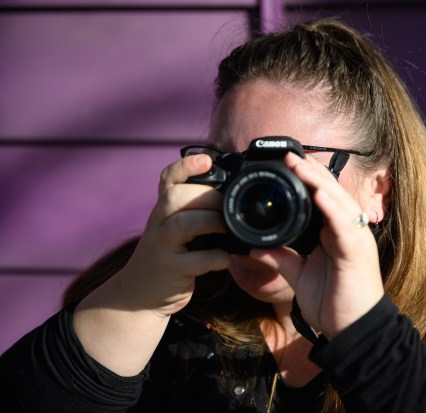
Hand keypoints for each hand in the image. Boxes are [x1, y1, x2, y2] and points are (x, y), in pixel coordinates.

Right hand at [117, 154, 230, 314]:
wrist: (138, 294)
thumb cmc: (167, 255)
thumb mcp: (173, 227)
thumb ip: (192, 210)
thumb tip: (231, 195)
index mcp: (163, 209)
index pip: (168, 178)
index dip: (186, 166)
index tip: (206, 160)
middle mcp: (158, 223)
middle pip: (176, 196)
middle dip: (206, 196)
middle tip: (226, 206)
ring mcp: (162, 246)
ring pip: (182, 224)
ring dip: (210, 222)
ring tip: (226, 228)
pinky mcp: (170, 270)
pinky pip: (195, 260)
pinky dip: (215, 257)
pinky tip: (225, 258)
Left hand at [250, 152, 384, 338]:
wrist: (352, 330)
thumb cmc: (332, 303)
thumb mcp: (299, 277)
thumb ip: (280, 259)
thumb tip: (255, 247)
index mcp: (335, 234)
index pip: (323, 198)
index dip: (308, 180)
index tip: (287, 164)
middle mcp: (347, 231)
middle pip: (331, 193)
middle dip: (311, 172)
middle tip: (290, 155)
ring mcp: (354, 239)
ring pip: (338, 202)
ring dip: (319, 182)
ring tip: (300, 165)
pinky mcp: (357, 251)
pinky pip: (344, 224)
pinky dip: (331, 208)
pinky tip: (318, 194)